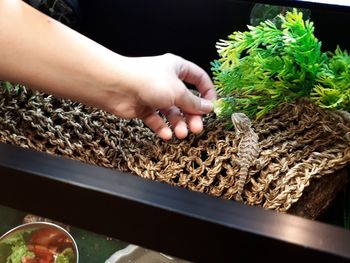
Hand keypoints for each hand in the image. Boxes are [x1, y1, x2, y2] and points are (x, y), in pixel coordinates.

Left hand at [102, 54, 216, 139]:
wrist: (115, 87)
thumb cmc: (149, 82)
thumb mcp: (178, 92)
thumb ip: (194, 102)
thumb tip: (209, 107)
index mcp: (177, 69)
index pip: (198, 78)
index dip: (207, 92)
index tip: (212, 107)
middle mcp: (167, 81)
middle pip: (186, 100)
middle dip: (192, 115)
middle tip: (196, 129)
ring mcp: (155, 95)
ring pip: (172, 112)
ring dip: (178, 124)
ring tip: (180, 134)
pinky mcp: (144, 108)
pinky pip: (157, 119)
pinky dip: (162, 127)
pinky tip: (166, 135)